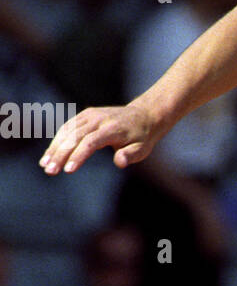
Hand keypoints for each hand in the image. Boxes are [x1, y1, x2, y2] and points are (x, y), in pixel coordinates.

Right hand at [39, 101, 159, 174]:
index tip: (68, 170)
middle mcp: (99, 119)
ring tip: (45, 165)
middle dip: (60, 154)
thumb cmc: (141, 138)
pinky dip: (57, 140)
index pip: (90, 142)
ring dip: (54, 148)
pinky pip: (68, 127)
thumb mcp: (142, 149)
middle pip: (75, 137)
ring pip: (67, 131)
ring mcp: (90, 115)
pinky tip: (50, 155)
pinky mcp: (85, 114)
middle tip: (50, 171)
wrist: (143, 116)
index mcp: (112, 129)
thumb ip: (130, 155)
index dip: (78, 156)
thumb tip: (120, 162)